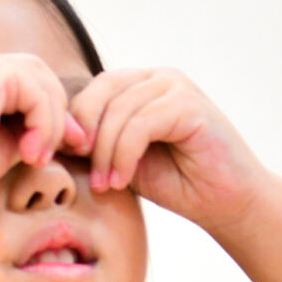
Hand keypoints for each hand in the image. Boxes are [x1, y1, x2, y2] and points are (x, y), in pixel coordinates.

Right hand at [0, 48, 79, 199]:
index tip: (69, 143)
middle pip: (37, 72)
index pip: (23, 80)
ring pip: (40, 81)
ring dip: (50, 123)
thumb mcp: (1, 147)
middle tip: (75, 144)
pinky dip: (43, 124)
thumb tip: (66, 130)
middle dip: (58, 110)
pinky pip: (36, 92)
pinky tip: (30, 153)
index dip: (49, 110)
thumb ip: (28, 131)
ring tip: (37, 158)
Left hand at [70, 68, 269, 229]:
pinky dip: (123, 155)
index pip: (95, 89)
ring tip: (105, 185)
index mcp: (143, 85)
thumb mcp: (124, 160)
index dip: (75, 122)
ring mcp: (176, 87)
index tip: (66, 159)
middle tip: (84, 171)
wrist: (227, 203)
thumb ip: (97, 142)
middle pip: (102, 92)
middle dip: (85, 134)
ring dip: (105, 152)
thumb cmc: (179, 184)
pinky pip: (140, 124)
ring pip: (119, 111)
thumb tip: (53, 137)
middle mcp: (159, 78)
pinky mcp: (189, 105)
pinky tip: (121, 181)